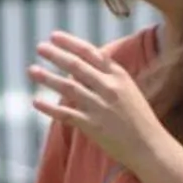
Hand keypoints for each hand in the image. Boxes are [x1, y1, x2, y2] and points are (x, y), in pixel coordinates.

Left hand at [29, 32, 168, 172]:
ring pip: (68, 87)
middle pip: (76, 66)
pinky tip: (36, 102)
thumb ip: (107, 77)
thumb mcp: (128, 90)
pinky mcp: (93, 126)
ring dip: (48, 78)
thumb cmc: (139, 118)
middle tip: (40, 47)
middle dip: (56, 55)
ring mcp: (100, 107)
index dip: (70, 43)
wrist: (150, 146)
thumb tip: (78, 69)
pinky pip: (66, 114)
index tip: (54, 36)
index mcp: (119, 76)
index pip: (91, 53)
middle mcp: (109, 88)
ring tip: (31, 70)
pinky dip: (49, 108)